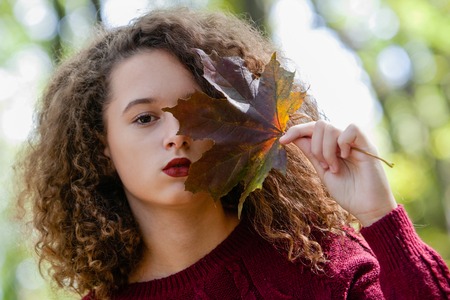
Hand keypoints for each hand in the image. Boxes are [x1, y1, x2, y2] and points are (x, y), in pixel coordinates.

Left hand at [279, 121, 396, 226]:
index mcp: (332, 146)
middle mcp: (343, 140)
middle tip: (324, 166)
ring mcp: (355, 142)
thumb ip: (311, 154)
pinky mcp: (367, 144)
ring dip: (326, 150)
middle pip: (319, 125)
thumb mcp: (323, 172)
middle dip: (315, 147)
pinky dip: (342, 143)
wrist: (367, 209)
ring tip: (335, 167)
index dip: (296, 130)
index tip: (282, 141)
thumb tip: (294, 138)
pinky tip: (345, 157)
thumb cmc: (348, 193)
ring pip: (330, 127)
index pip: (312, 129)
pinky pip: (351, 129)